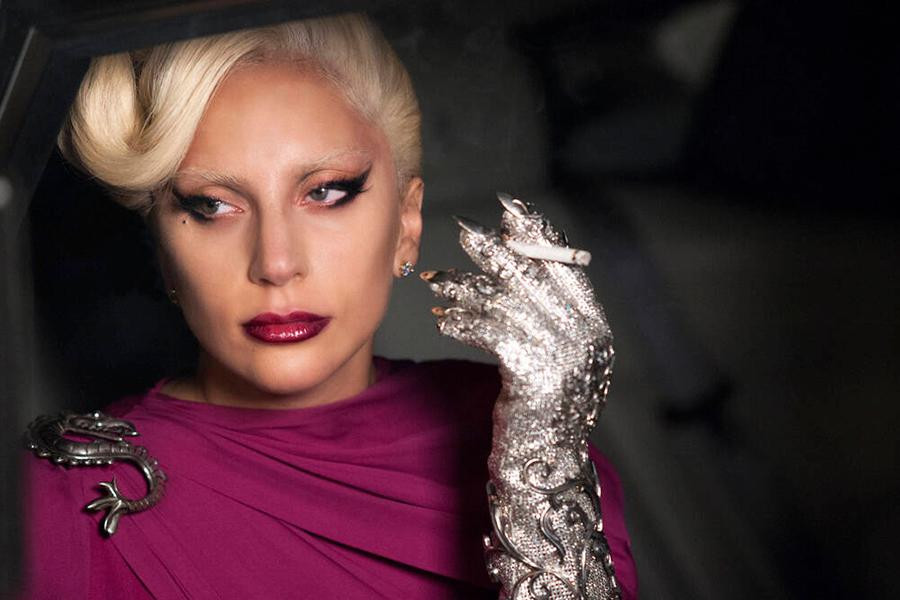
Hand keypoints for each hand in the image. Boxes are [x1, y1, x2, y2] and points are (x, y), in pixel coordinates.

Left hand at [422, 194, 613, 446]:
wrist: (547, 464)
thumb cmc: (543, 409)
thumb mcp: (553, 356)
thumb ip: (547, 315)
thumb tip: (515, 262)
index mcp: (594, 325)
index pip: (566, 263)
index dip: (537, 232)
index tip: (509, 206)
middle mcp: (585, 335)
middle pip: (533, 276)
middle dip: (494, 249)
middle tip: (462, 228)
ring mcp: (563, 355)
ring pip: (505, 303)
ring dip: (466, 288)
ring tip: (436, 279)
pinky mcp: (534, 374)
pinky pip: (491, 333)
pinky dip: (463, 322)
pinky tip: (442, 318)